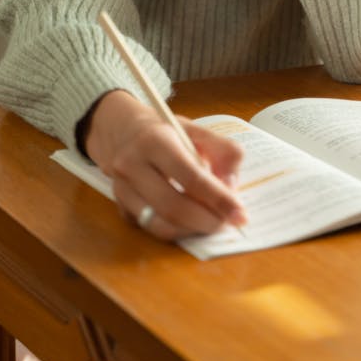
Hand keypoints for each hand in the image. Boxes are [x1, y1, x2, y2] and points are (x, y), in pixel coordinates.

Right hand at [84, 90, 246, 241]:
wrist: (123, 132)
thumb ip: (223, 151)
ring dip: (192, 230)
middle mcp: (132, 165)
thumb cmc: (165, 131)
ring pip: (160, 224)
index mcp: (155, 141)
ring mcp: (122, 189)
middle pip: (174, 207)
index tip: (240, 215)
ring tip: (210, 222)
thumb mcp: (197, 130)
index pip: (191, 177)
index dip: (219, 199)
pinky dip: (176, 230)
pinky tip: (190, 220)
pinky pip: (151, 228)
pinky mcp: (120, 207)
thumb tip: (231, 186)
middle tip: (226, 222)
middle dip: (206, 221)